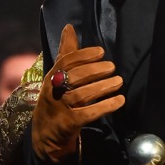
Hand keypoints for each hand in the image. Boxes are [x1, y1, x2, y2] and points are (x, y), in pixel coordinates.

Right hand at [32, 24, 124, 162]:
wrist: (45, 136)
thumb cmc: (56, 100)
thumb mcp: (57, 76)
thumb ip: (66, 53)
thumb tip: (69, 27)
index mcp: (51, 77)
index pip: (66, 62)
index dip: (84, 55)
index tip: (101, 52)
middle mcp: (54, 92)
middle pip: (75, 77)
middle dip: (95, 70)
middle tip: (112, 67)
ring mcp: (61, 109)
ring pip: (83, 95)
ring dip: (104, 87)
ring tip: (119, 81)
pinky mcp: (70, 124)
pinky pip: (90, 113)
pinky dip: (106, 106)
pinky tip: (120, 100)